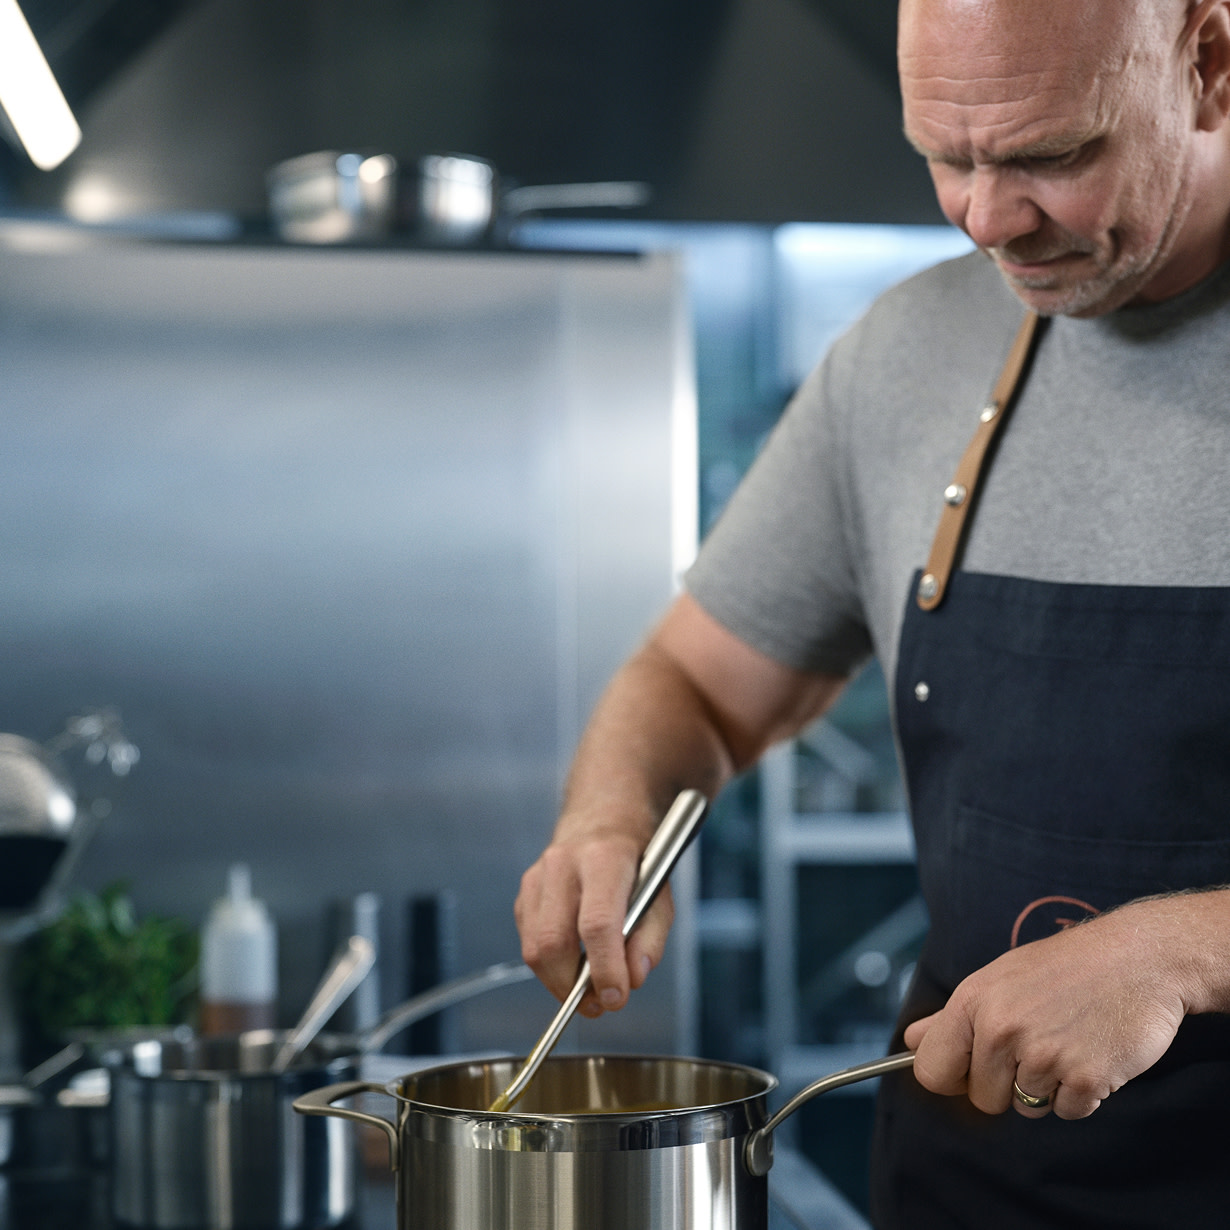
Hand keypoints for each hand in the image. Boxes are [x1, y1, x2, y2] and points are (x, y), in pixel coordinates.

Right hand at [514, 814, 671, 1017]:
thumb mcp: (661, 893)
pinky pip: (529, 942)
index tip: (616, 998)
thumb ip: (651, 938)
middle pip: (555, 941)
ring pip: (535, 948)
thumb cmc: (635, 858)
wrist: (604, 816)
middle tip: (600, 1004)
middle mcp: (564, 863)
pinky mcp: (524, 892)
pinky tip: (573, 962)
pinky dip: (549, 964)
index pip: (597, 923)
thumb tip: (632, 978)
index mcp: (605, 857)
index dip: (605, 968)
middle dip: (575, 986)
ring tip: (587, 991)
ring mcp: (538, 876)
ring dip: (559, 983)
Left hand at [902, 895, 1212, 1120]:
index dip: (951, 1078)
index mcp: (973, 1003)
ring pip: (1028, 1109)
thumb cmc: (1065, 966)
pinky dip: (1082, 1093)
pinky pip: (1069, 1112)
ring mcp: (1044, 1057)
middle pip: (983, 1100)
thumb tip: (912, 1043)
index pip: (932, 1071)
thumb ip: (953, 1018)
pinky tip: (1091, 1052)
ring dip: (1047, 1087)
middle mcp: (1001, 1030)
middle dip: (1006, 1084)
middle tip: (1037, 1044)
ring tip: (1067, 1040)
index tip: (970, 1071)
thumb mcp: (1000, 978)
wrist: (1139, 958)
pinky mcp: (1086, 1079)